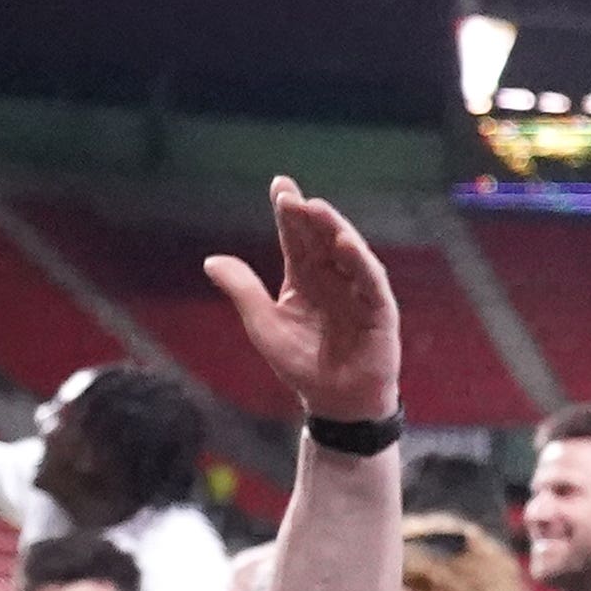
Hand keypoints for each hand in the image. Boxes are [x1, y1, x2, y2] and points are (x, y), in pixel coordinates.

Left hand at [209, 178, 401, 424]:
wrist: (335, 403)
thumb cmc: (303, 365)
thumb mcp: (264, 326)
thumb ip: (243, 291)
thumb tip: (211, 260)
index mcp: (306, 279)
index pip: (297, 239)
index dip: (289, 214)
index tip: (280, 186)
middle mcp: (334, 279)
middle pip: (322, 238)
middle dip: (308, 214)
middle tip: (290, 195)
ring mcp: (359, 292)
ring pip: (348, 252)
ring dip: (334, 229)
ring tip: (316, 209)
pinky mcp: (379, 311)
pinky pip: (370, 281)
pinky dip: (360, 262)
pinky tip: (345, 243)